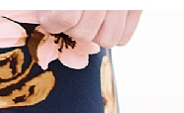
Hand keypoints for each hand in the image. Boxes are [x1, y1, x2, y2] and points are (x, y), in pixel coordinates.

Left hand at [5, 10, 141, 47]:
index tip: (48, 16)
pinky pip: (122, 37)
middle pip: (84, 31)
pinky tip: (102, 22)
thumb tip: (46, 20)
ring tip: (86, 18)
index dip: (52, 21)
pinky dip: (110, 34)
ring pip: (106, 39)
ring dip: (92, 33)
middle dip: (72, 28)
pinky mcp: (137, 6)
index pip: (65, 18)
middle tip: (70, 14)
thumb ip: (46, 4)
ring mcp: (124, 2)